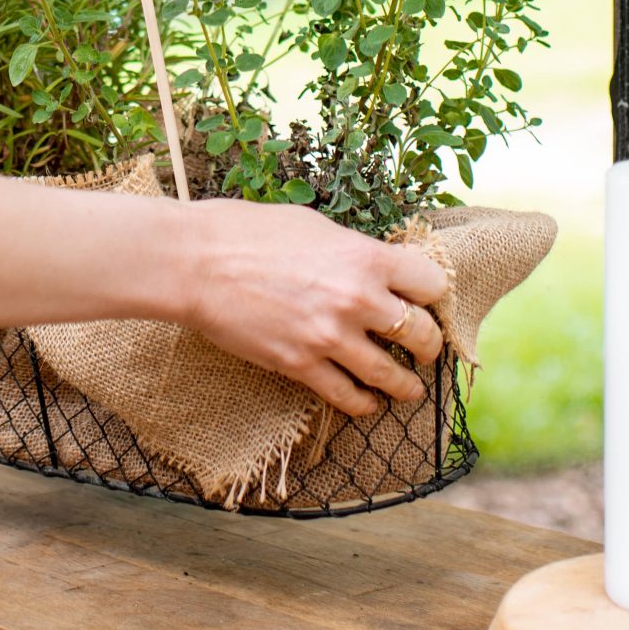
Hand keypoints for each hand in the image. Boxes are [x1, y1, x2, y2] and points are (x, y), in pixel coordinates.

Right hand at [173, 199, 448, 416]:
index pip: (432, 283)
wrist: (196, 262)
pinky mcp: (301, 365)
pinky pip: (347, 396)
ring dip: (406, 386)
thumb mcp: (314, 225)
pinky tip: (367, 402)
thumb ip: (352, 251)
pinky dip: (363, 404)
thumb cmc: (248, 231)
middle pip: (422, 334)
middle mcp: (357, 300)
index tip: (426, 301)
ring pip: (391, 376)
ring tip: (410, 390)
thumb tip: (373, 267)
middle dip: (428, 344)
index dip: (432, 293)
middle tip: (425, 349)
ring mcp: (330, 337)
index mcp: (365, 257)